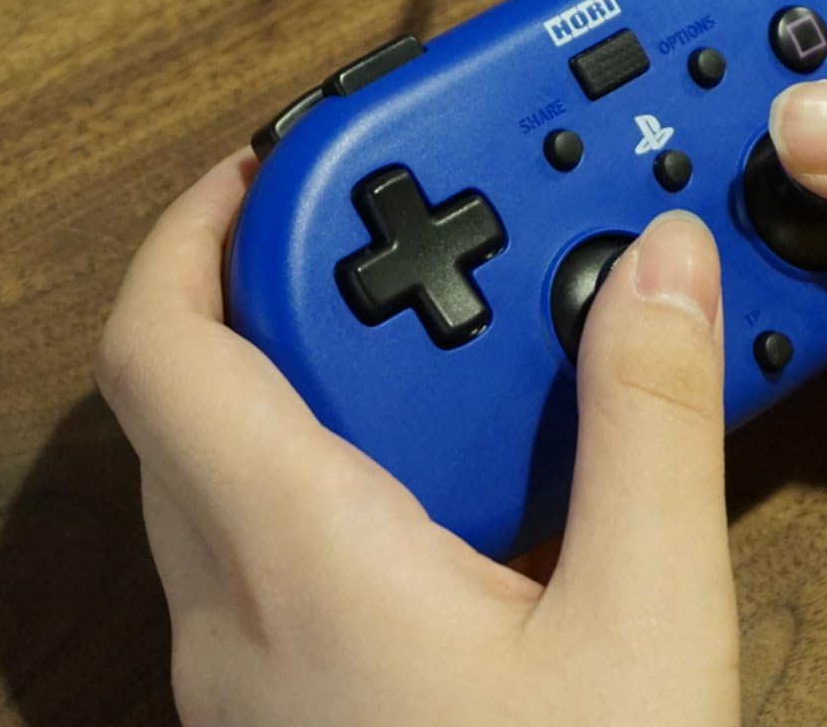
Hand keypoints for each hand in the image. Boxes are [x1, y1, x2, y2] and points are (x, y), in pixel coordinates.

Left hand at [96, 153, 738, 725]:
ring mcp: (256, 665)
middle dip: (294, 282)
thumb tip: (661, 268)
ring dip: (329, 375)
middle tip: (409, 230)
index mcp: (295, 560)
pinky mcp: (299, 699)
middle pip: (198, 388)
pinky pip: (281, 539)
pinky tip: (466, 479)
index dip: (202, 222)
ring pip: (236, 466)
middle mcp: (238, 609)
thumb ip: (650, 424)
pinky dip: (352, 464)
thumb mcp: (642, 621)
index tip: (294, 154)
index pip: (164, 343)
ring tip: (458, 337)